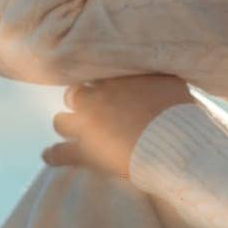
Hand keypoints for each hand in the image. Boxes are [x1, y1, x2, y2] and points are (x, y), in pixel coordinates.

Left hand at [42, 73, 198, 179]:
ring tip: (68, 128)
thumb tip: (153, 72)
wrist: (176, 144)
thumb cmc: (179, 114)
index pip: (95, 73)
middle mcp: (98, 96)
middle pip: (75, 94)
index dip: (97, 83)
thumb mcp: (171, 82)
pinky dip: (54, 154)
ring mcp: (88, 124)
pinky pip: (59, 153)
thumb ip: (155, 74)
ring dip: (66, 125)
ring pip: (61, 121)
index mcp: (117, 77)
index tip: (102, 89)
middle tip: (88, 109)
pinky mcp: (86, 151)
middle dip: (79, 101)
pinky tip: (49, 156)